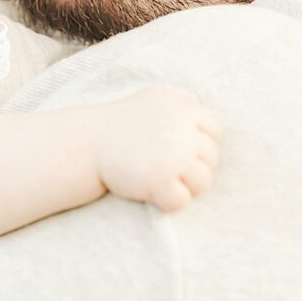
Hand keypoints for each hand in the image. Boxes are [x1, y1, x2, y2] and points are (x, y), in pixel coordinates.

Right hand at [95, 86, 221, 211]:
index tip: (180, 149)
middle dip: (193, 166)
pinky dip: (169, 202)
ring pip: (203, 181)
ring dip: (186, 187)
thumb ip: (179, 101)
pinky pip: (182, 201)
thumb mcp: (152, 98)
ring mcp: (174, 155)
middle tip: (167, 167)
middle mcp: (183, 128)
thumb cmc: (120, 123)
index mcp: (182, 106)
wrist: (87, 143)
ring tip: (163, 181)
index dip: (200, 142)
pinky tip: (153, 193)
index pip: (214, 129)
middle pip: (211, 157)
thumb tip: (199, 104)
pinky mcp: (161, 180)